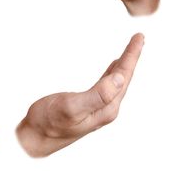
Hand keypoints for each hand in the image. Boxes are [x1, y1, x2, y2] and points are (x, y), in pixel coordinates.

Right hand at [16, 33, 143, 156]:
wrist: (35, 136)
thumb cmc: (49, 123)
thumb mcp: (71, 107)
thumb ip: (97, 95)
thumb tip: (120, 78)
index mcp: (105, 108)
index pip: (123, 76)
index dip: (131, 56)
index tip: (139, 38)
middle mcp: (106, 108)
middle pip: (123, 77)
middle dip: (132, 57)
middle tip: (139, 38)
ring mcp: (97, 106)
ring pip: (116, 80)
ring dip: (124, 64)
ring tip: (130, 50)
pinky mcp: (88, 104)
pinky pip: (107, 84)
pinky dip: (112, 72)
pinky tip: (112, 69)